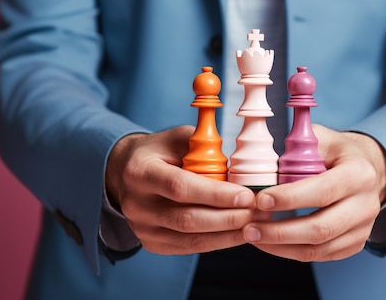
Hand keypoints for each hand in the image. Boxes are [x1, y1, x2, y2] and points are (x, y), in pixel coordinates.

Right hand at [105, 126, 263, 254]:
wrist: (129, 172)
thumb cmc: (162, 151)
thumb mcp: (181, 138)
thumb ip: (206, 149)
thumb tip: (241, 166)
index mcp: (140, 171)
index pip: (180, 187)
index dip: (215, 195)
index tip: (246, 196)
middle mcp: (136, 204)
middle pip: (187, 219)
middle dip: (228, 218)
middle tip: (257, 212)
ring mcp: (142, 228)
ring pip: (190, 239)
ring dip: (228, 234)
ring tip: (255, 224)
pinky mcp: (152, 243)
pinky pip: (189, 248)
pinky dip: (218, 242)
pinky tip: (238, 233)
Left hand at [242, 124, 385, 261]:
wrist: (368, 168)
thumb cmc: (337, 152)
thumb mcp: (320, 139)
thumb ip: (296, 150)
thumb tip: (263, 166)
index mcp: (358, 174)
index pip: (322, 191)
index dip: (289, 199)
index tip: (260, 200)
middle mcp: (366, 204)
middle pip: (321, 228)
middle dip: (279, 231)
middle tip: (249, 227)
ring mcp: (363, 228)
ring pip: (319, 248)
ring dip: (281, 246)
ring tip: (253, 236)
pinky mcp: (355, 243)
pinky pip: (321, 255)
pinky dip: (292, 252)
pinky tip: (270, 243)